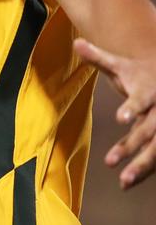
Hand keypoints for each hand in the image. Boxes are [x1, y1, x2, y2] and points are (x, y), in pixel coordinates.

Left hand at [74, 37, 155, 188]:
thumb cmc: (141, 74)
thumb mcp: (122, 65)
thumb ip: (99, 57)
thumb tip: (76, 42)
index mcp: (149, 91)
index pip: (141, 100)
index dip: (131, 108)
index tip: (119, 118)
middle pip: (149, 131)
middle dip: (131, 146)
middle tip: (110, 161)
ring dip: (141, 165)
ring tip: (121, 180)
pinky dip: (145, 170)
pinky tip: (129, 183)